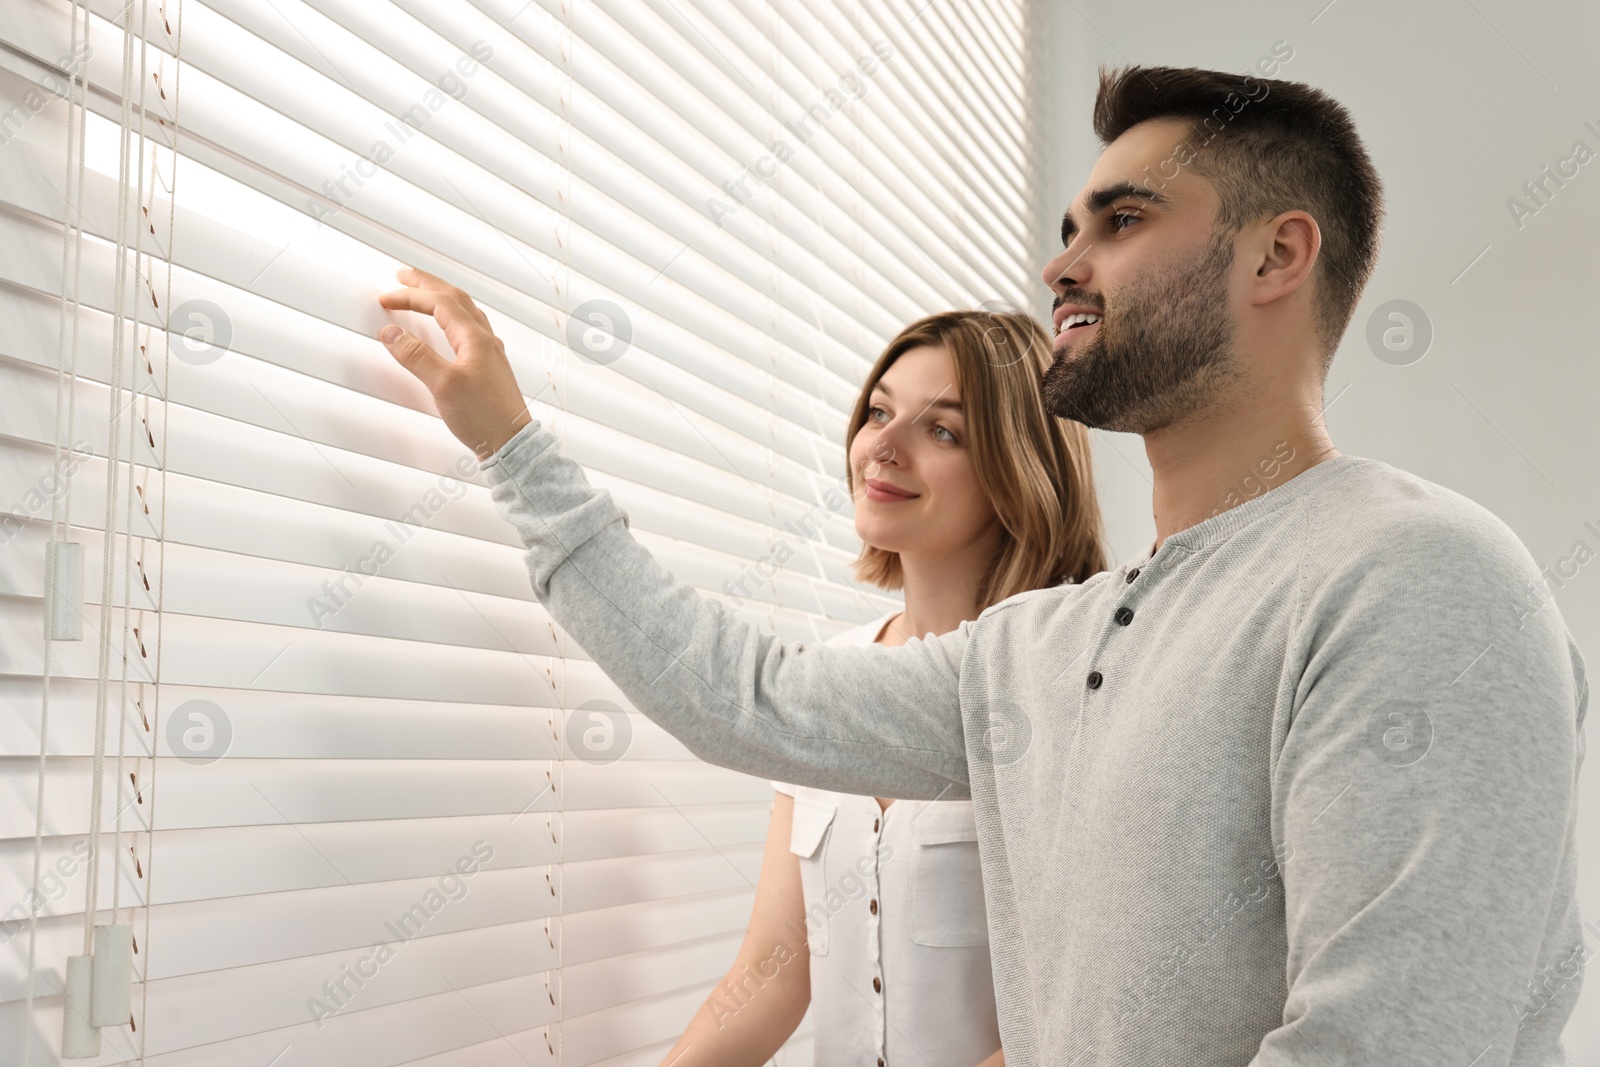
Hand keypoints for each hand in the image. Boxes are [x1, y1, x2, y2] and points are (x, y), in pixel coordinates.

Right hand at [377, 267, 534, 460]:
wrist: (511, 444)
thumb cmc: (486, 418)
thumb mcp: (443, 385)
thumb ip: (416, 356)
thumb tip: (392, 333)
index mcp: (476, 338)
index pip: (440, 303)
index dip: (411, 295)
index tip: (387, 297)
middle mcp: (485, 340)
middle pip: (455, 299)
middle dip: (427, 284)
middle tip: (404, 275)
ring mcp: (489, 353)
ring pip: (464, 312)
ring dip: (440, 298)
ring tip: (422, 294)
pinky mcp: (488, 368)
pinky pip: (468, 330)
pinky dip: (451, 318)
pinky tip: (447, 328)